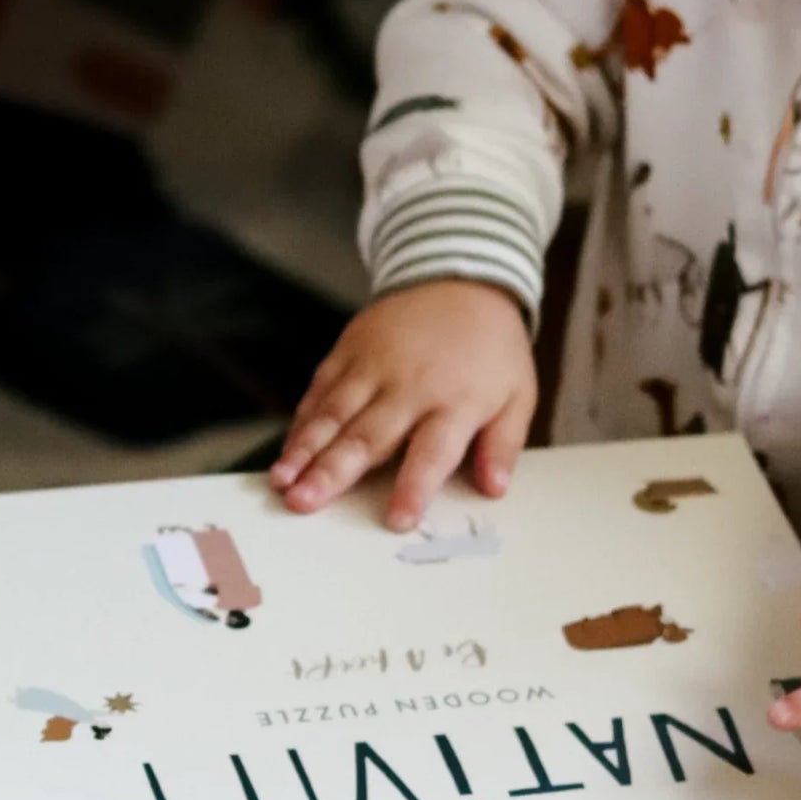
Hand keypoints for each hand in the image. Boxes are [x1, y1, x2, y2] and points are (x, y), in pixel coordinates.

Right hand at [269, 282, 536, 529]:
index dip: (413, 487)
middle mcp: (410, 385)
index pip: (433, 452)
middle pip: (369, 436)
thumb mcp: (518, 394)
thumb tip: (494, 489)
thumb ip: (504, 444)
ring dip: (304, 450)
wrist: (462, 280)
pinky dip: (302, 421)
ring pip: (334, 413)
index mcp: (456, 401)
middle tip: (305, 504)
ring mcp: (375, 364)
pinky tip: (287, 449)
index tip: (397, 520)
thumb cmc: (491, 348)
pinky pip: (321, 389)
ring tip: (282, 481)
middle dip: (333, 473)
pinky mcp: (350, 349)